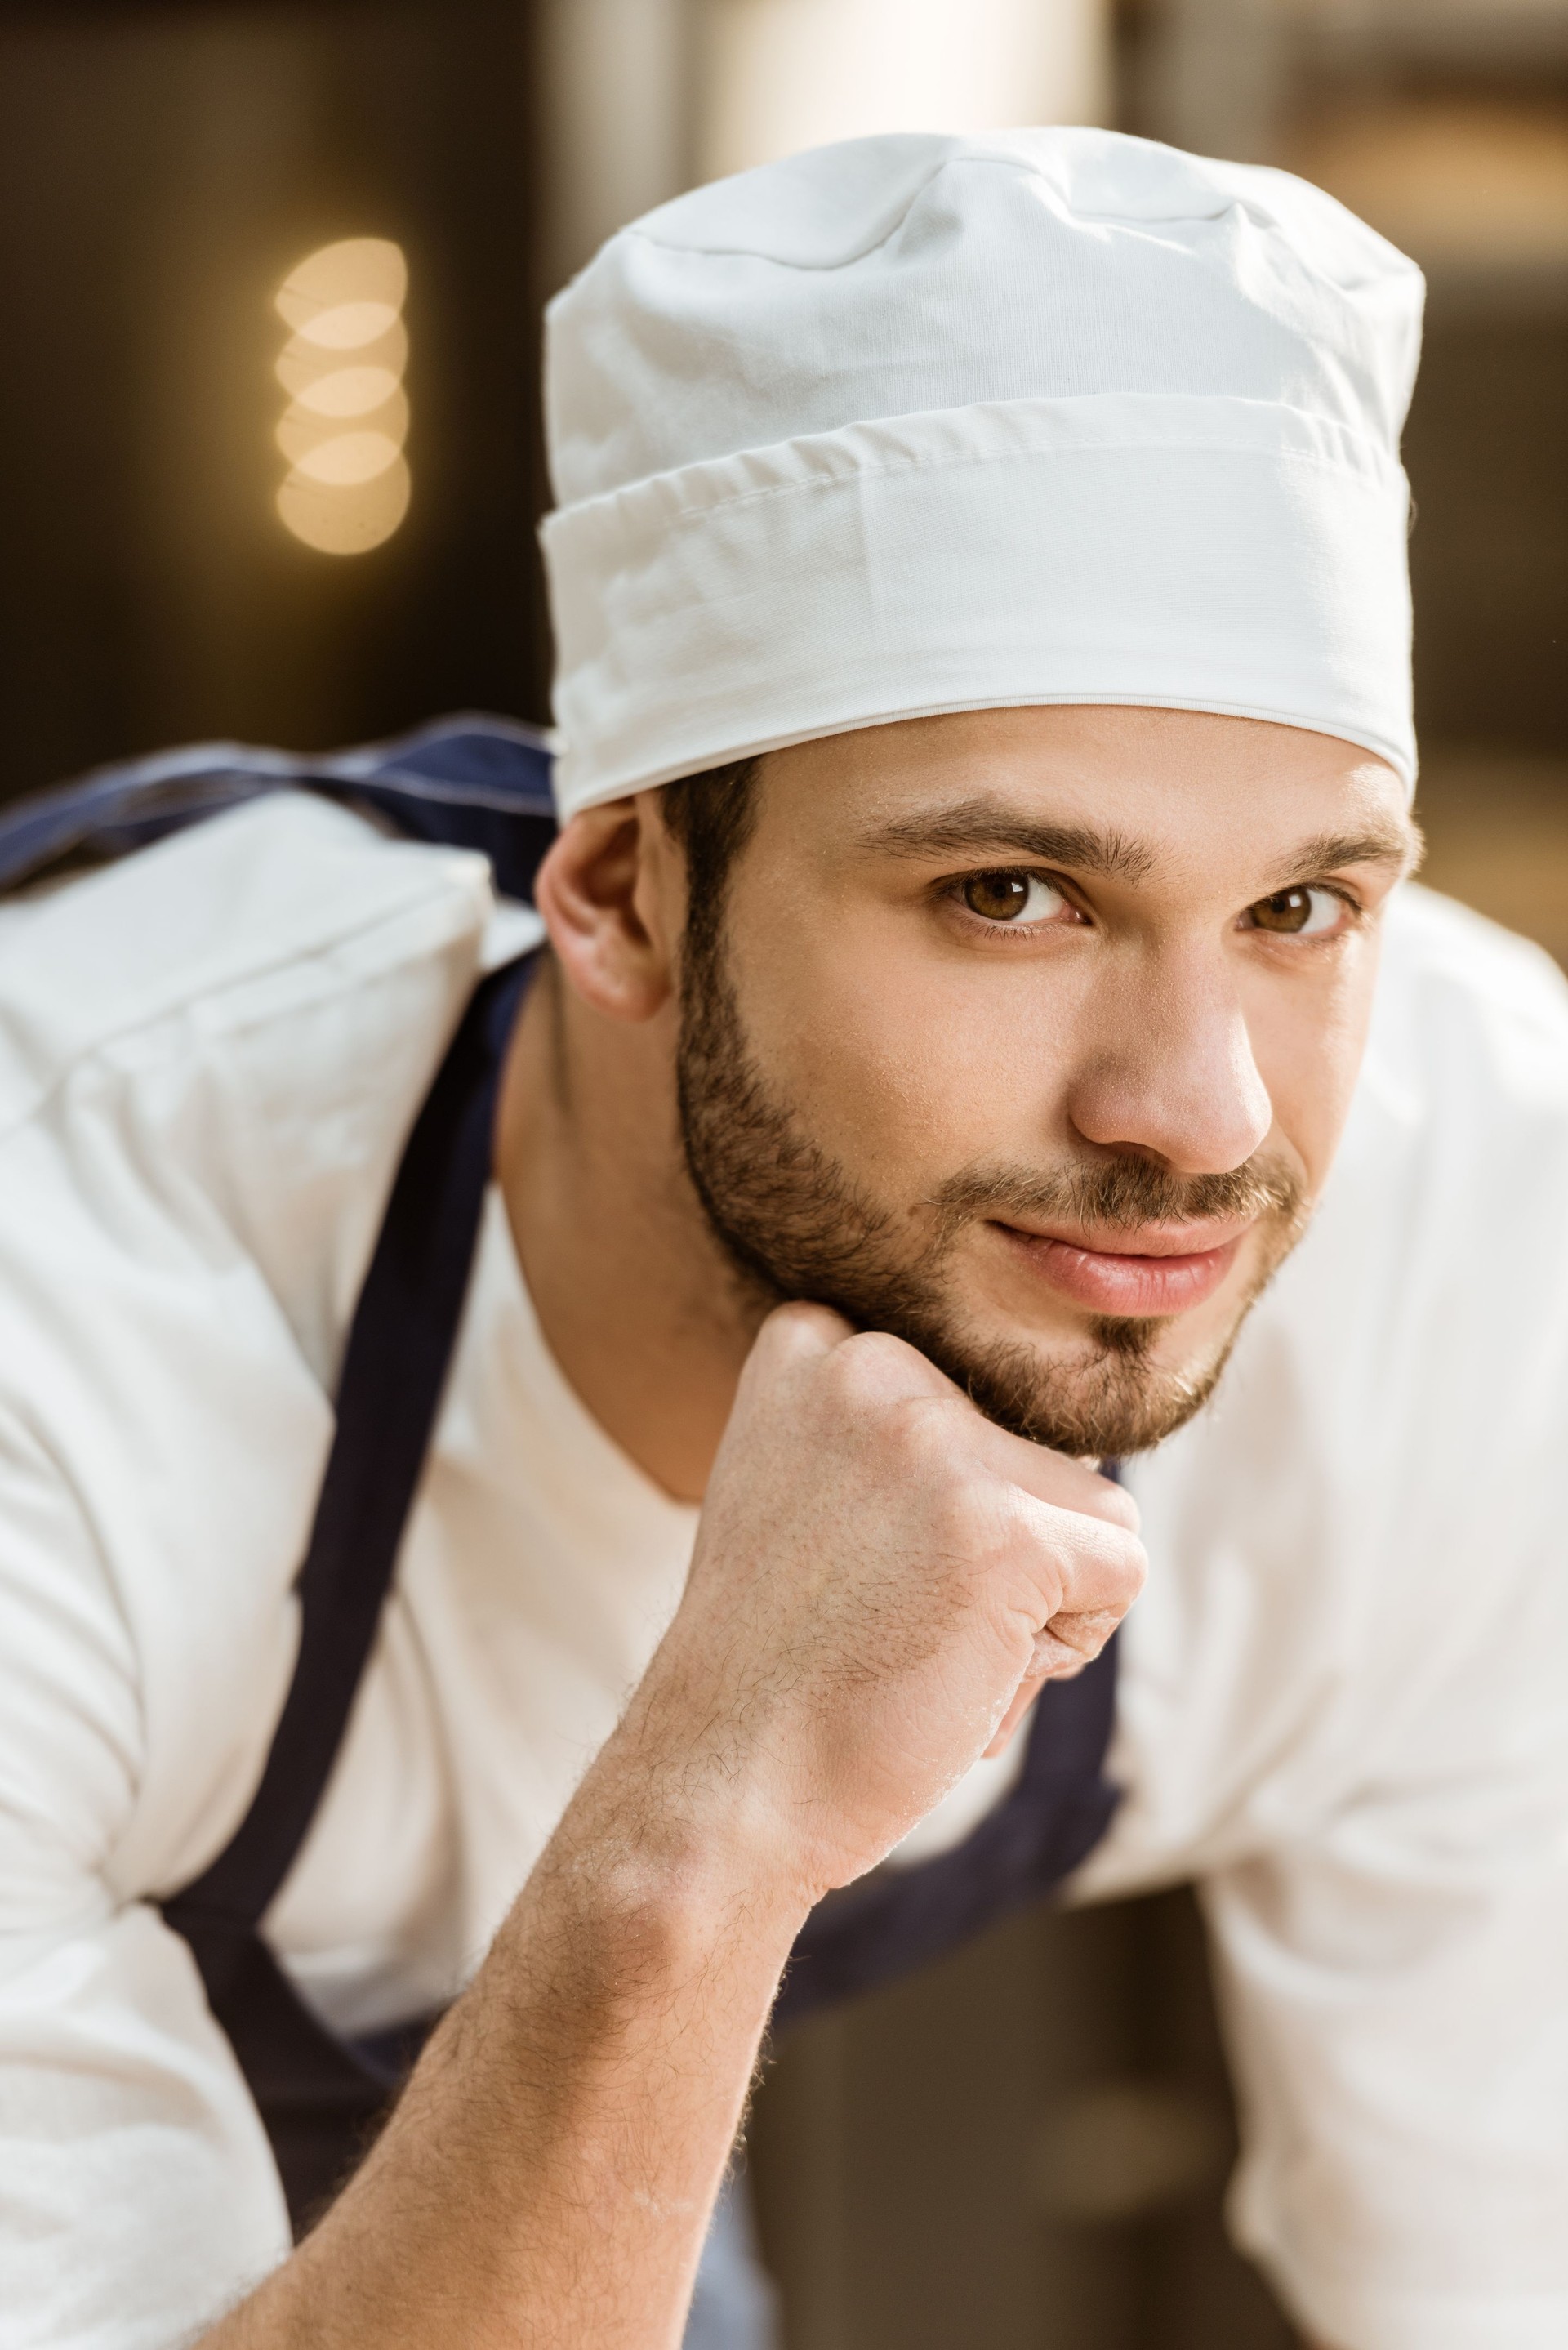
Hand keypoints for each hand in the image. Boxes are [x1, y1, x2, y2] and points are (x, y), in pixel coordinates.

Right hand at [623, 1303, 1145, 1911]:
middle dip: (998, 1554)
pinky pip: (1121, 1574)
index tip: (850, 1564)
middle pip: (1039, 1454)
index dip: (944, 1506)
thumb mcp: (804, 1491)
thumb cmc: (775, 1668)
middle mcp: (873, 1365)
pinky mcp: (1009, 1530)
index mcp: (817, 1344)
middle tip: (886, 1617)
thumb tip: (1058, 1428)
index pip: (976, 1397)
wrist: (719, 1790)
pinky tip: (960, 1675)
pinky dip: (1064, 1648)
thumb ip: (892, 1433)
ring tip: (924, 1647)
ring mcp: (941, 1443)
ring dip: (1040, 1601)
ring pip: (1094, 1512)